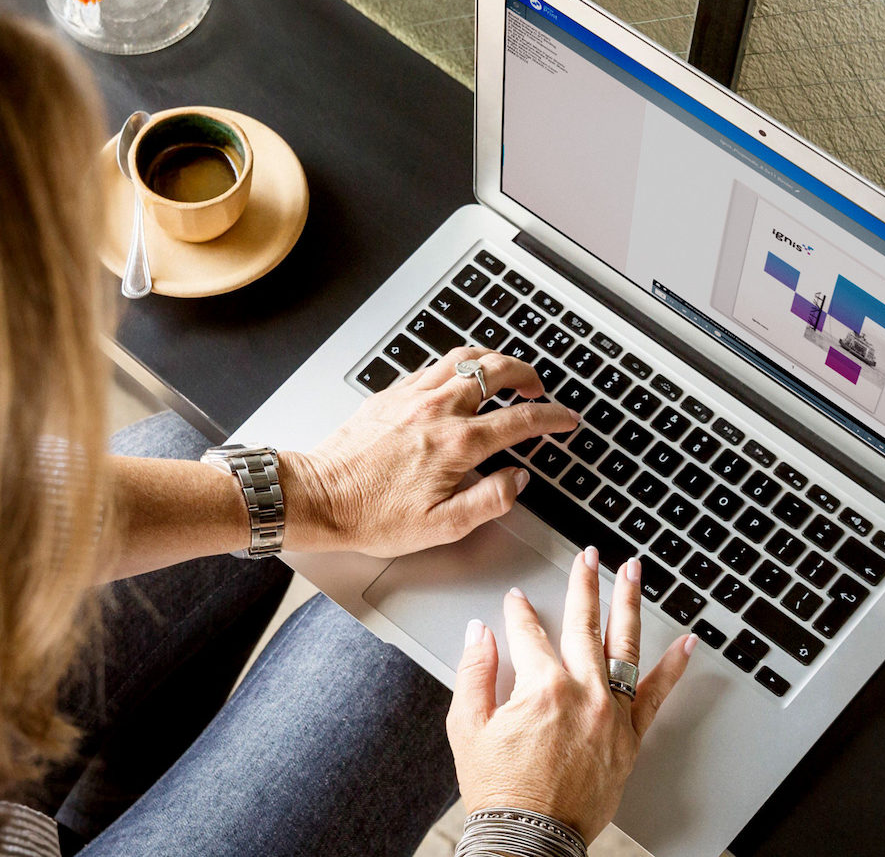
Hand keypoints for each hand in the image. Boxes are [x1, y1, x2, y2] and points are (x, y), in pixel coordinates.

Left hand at [283, 347, 578, 556]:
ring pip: (463, 357)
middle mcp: (437, 411)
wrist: (319, 498)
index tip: (566, 419)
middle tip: (538, 388)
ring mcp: (411, 397)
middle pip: (496, 371)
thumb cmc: (371, 516)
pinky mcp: (389, 395)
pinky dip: (456, 365)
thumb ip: (490, 500)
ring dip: (492, 359)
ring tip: (505, 372)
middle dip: (527, 374)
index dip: (552, 417)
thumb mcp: (442, 526)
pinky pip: (432, 365)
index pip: (520, 420)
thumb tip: (518, 480)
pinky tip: (457, 378)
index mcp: (457, 444)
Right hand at [446, 549, 695, 841]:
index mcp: (541, 687)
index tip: (516, 601)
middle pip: (583, 625)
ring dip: (628, 604)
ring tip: (634, 574)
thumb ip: (474, 672)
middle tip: (589, 557)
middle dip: (584, 585)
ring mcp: (611, 713)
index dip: (519, 613)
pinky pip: (656, 695)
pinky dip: (674, 667)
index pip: (529, 633)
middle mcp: (583, 693)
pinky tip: (687, 643)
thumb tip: (479, 634)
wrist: (531, 836)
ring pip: (624, 645)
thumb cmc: (500, 789)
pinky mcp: (630, 737)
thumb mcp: (468, 727)